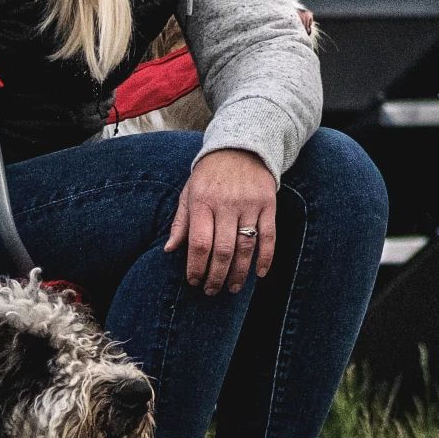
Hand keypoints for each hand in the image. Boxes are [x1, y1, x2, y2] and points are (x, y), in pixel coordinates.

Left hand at [165, 145, 280, 295]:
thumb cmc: (209, 175)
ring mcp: (250, 205)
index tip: (193, 281)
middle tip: (211, 290)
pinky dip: (266, 258)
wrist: (241, 146)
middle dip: (217, 276)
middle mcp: (226, 204)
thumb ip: (181, 222)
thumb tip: (170, 250)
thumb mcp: (189, 192)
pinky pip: (269, 236)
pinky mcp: (269, 204)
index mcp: (202, 201)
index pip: (199, 243)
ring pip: (246, 247)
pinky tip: (259, 273)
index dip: (196, 267)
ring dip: (239, 273)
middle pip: (223, 250)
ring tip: (232, 288)